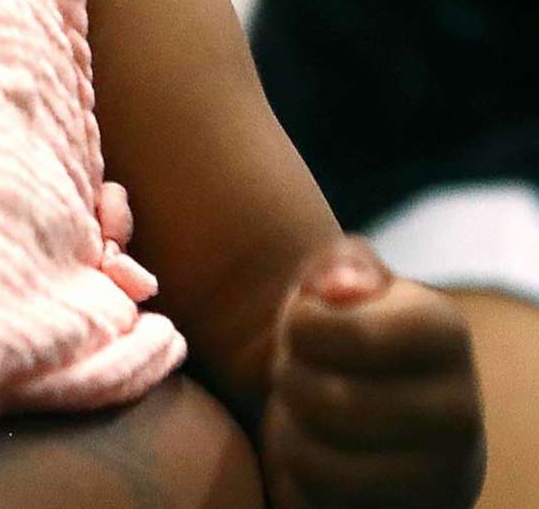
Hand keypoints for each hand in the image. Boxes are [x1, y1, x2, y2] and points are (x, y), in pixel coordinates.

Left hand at [264, 238, 483, 508]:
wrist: (367, 414)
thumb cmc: (339, 336)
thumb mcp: (336, 282)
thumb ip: (338, 265)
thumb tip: (339, 289)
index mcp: (445, 332)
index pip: (354, 330)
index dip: (302, 325)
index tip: (303, 325)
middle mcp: (460, 410)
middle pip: (331, 401)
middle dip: (290, 379)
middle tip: (296, 371)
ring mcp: (444, 476)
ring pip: (320, 461)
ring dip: (291, 431)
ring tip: (305, 411)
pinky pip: (320, 504)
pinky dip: (299, 477)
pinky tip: (317, 452)